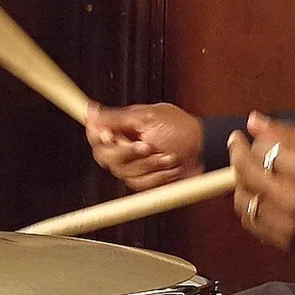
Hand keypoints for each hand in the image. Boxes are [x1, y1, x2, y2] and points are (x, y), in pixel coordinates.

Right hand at [85, 100, 202, 189]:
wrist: (203, 151)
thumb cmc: (181, 130)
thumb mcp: (147, 117)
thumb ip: (116, 117)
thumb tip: (91, 111)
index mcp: (121, 128)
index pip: (95, 134)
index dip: (100, 137)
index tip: (110, 136)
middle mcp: (123, 146)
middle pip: (104, 156)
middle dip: (127, 152)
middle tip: (146, 145)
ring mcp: (133, 165)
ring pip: (122, 172)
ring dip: (148, 164)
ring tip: (166, 155)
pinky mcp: (143, 180)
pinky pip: (138, 184)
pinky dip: (156, 176)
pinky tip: (168, 167)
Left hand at [231, 111, 294, 260]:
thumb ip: (294, 134)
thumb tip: (254, 121)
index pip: (263, 149)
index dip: (255, 141)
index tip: (251, 136)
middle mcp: (293, 200)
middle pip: (246, 173)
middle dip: (238, 155)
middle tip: (238, 145)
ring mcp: (288, 225)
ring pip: (243, 200)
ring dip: (242, 183)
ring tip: (250, 173)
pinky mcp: (288, 244)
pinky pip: (252, 224)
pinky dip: (251, 208)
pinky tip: (260, 198)